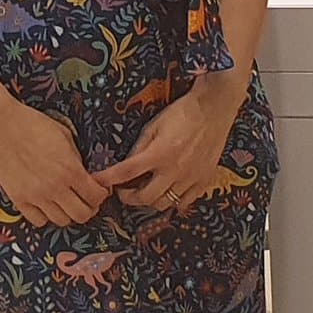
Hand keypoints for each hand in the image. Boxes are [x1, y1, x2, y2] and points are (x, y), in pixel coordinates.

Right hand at [0, 98, 107, 228]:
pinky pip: (38, 220)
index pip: (96, 196)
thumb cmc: (31, 123)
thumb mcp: (65, 135)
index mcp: (70, 169)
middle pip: (82, 215)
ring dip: (67, 213)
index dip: (101, 194)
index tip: (98, 191)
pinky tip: (45, 204)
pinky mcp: (18, 198)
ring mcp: (35, 196)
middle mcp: (55, 187)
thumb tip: (85, 175)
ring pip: (61, 221)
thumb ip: (77, 159)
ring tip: (64, 201)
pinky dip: (45, 216)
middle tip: (85, 199)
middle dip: (88, 208)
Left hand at [98, 79, 241, 211]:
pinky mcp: (204, 181)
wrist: (213, 109)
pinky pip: (185, 202)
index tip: (98, 183)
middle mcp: (174, 170)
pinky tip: (168, 192)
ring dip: (150, 201)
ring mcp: (191, 178)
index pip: (126, 172)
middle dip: (128, 198)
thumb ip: (139, 148)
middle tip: (123, 191)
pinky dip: (173, 202)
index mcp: (159, 154)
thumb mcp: (154, 126)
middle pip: (145, 197)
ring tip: (145, 191)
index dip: (108, 179)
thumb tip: (125, 166)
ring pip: (164, 203)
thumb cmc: (182, 113)